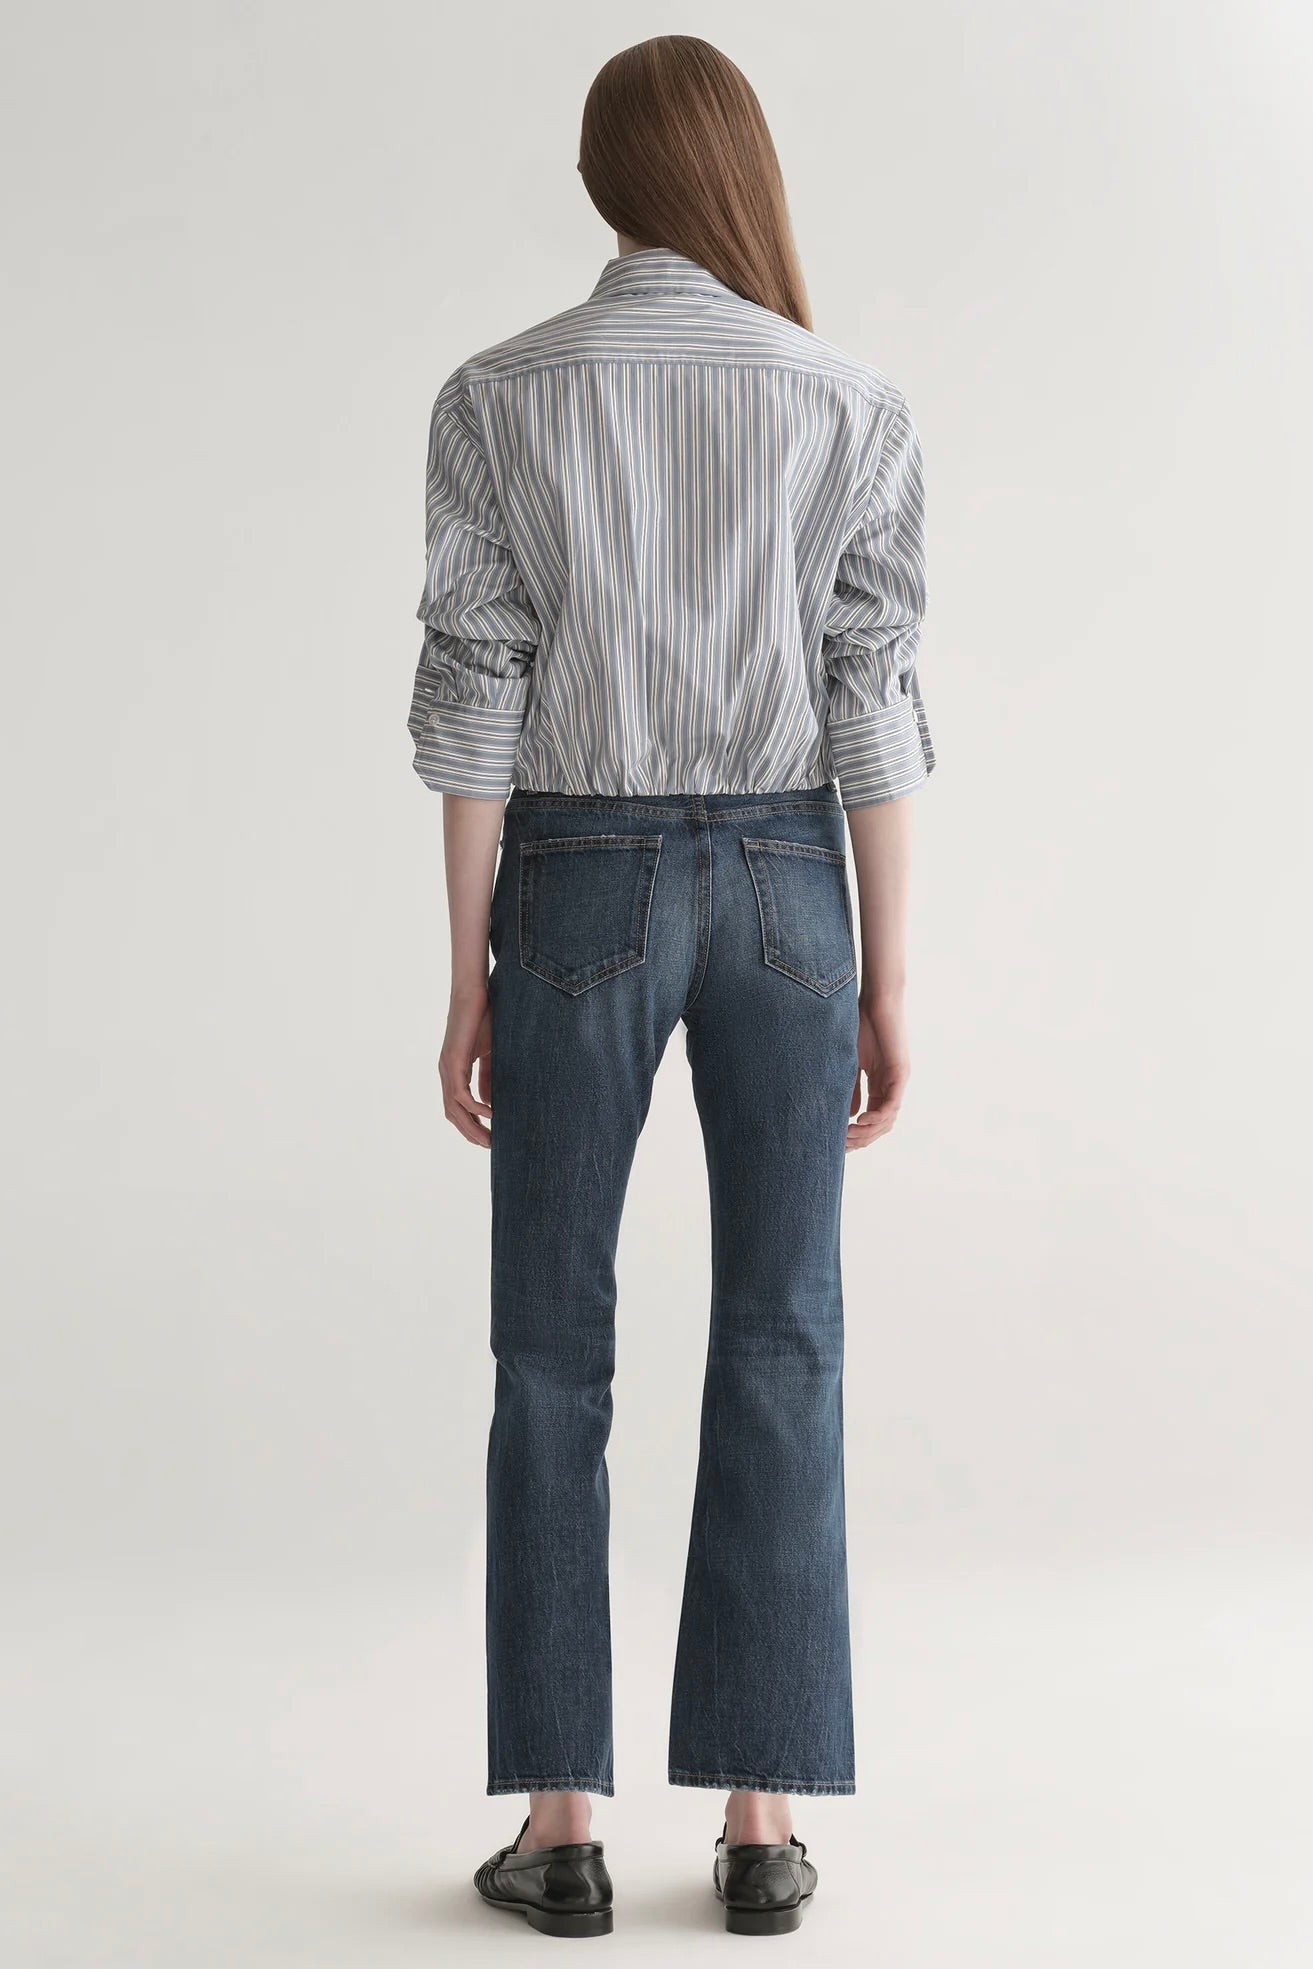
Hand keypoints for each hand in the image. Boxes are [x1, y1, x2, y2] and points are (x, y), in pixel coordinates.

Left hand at [439, 982, 492, 1146]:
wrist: (475, 993)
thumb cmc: (483, 1018)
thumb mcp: (490, 1053)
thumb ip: (488, 1077)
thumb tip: (490, 1104)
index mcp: (453, 1071)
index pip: (457, 1108)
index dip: (470, 1125)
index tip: (488, 1139)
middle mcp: (446, 1072)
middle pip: (453, 1114)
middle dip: (471, 1133)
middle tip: (491, 1146)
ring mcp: (447, 1068)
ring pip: (454, 1109)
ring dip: (472, 1127)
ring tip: (490, 1139)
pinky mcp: (453, 1061)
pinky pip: (461, 1094)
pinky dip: (475, 1108)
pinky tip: (491, 1115)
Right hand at [848, 992, 909, 1150]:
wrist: (876, 1000)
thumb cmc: (861, 1024)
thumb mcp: (851, 1063)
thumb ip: (851, 1088)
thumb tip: (849, 1116)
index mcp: (881, 1084)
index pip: (873, 1119)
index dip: (857, 1134)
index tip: (838, 1142)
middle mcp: (892, 1086)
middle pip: (881, 1125)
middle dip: (861, 1139)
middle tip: (841, 1145)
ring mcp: (898, 1081)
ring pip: (887, 1120)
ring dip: (867, 1132)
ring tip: (848, 1135)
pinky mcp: (900, 1073)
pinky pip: (891, 1104)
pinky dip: (876, 1116)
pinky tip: (858, 1120)